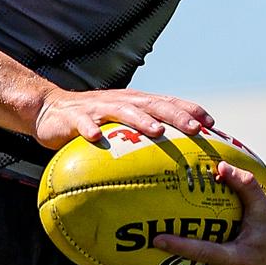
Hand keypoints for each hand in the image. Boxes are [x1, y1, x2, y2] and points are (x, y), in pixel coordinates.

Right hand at [33, 87, 214, 149]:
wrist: (51, 110)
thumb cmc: (94, 121)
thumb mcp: (121, 126)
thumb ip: (143, 136)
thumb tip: (175, 163)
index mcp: (137, 103)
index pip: (170, 103)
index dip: (192, 111)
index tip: (214, 125)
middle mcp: (123, 102)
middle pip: (155, 105)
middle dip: (177, 116)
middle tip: (196, 130)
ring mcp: (100, 108)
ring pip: (125, 111)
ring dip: (142, 120)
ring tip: (157, 131)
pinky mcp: (76, 117)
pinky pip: (84, 124)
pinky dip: (90, 129)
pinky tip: (95, 137)